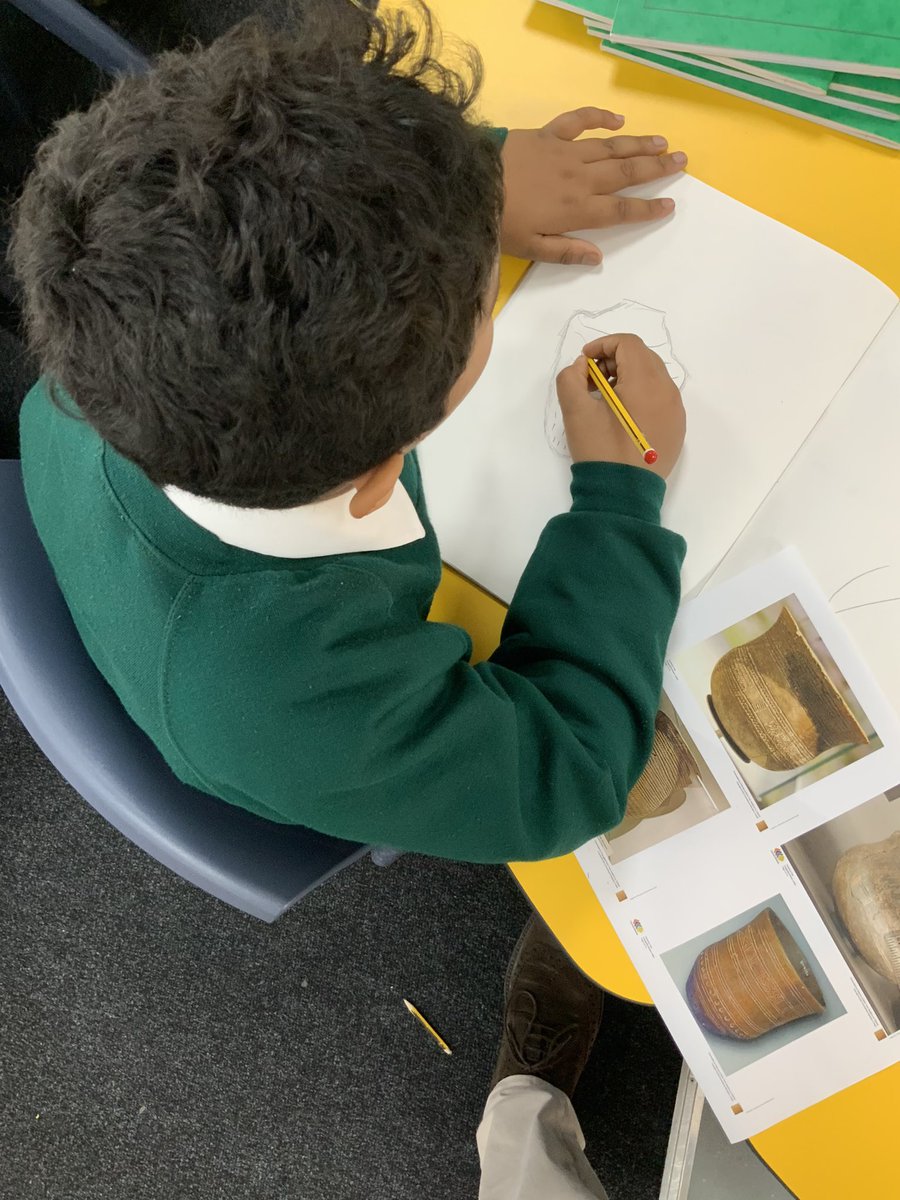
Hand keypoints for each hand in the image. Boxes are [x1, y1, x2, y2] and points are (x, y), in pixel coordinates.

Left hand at [500, 107, 686, 265]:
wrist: (471, 184)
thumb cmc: (499, 222)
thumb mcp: (530, 249)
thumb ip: (565, 252)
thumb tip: (597, 258)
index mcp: (577, 210)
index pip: (621, 211)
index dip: (647, 209)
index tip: (670, 205)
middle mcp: (580, 179)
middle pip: (626, 174)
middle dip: (657, 168)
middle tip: (682, 161)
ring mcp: (565, 153)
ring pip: (611, 148)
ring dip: (639, 145)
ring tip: (663, 143)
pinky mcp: (549, 134)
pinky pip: (579, 122)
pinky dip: (599, 118)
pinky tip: (617, 120)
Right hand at [556, 334, 684, 476]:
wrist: (623, 495)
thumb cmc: (600, 450)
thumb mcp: (575, 412)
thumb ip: (570, 378)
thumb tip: (582, 367)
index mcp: (646, 382)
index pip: (628, 344)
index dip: (602, 345)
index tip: (584, 362)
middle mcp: (668, 391)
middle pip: (643, 357)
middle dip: (615, 360)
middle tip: (592, 380)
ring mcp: (676, 410)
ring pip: (653, 377)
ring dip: (628, 377)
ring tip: (606, 400)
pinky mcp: (677, 428)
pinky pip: (661, 398)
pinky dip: (642, 396)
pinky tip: (623, 417)